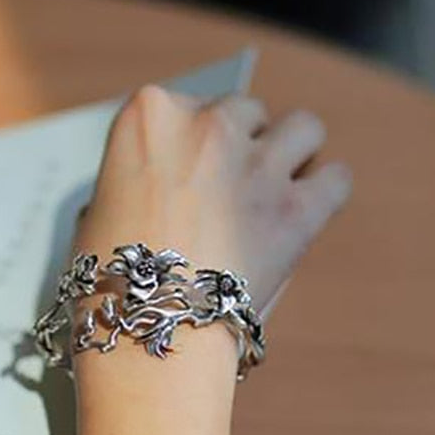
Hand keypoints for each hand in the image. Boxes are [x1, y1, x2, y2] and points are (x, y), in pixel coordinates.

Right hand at [76, 85, 351, 312]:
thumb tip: (155, 185)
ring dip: (292, 150)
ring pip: (303, 127)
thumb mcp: (98, 208)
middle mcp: (207, 125)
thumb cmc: (108, 278)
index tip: (189, 168)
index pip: (187, 102)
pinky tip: (307, 207)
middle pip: (245, 108)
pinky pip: (336, 177)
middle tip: (229, 184)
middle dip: (240, 142)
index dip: (191, 138)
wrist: (144, 332)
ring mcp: (256, 165)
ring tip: (276, 184)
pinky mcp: (297, 209)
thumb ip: (134, 178)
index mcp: (149, 114)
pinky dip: (325, 190)